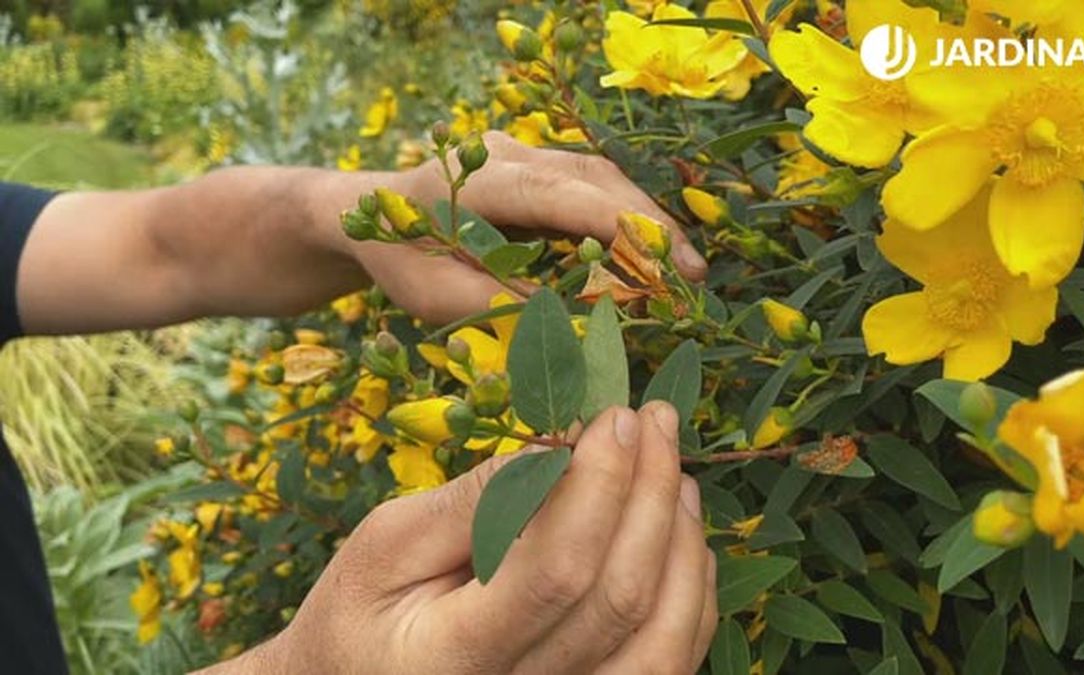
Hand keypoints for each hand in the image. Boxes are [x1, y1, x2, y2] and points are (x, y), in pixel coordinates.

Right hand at [203, 403, 716, 673]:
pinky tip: (680, 534)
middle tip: (654, 420)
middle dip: (648, 495)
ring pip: (660, 641)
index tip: (613, 419)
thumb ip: (467, 503)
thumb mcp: (384, 545)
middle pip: (618, 599)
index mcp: (453, 657)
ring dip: (681, 543)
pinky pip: (667, 663)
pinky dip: (689, 595)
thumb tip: (559, 443)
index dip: (597, 487)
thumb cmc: (361, 612)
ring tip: (673, 470)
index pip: (554, 572)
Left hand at [351, 132, 707, 322]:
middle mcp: (509, 153)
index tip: (666, 263)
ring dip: (646, 223)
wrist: (366, 214)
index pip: (562, 195)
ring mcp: (526, 153)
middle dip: (649, 227)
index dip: (618, 226)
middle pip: (596, 179)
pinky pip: (594, 188)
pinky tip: (651, 258)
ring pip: (603, 178)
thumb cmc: (399, 259)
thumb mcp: (437, 297)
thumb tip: (581, 318)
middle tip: (693, 278)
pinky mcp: (539, 166)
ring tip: (683, 273)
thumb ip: (505, 303)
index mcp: (479, 179)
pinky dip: (626, 221)